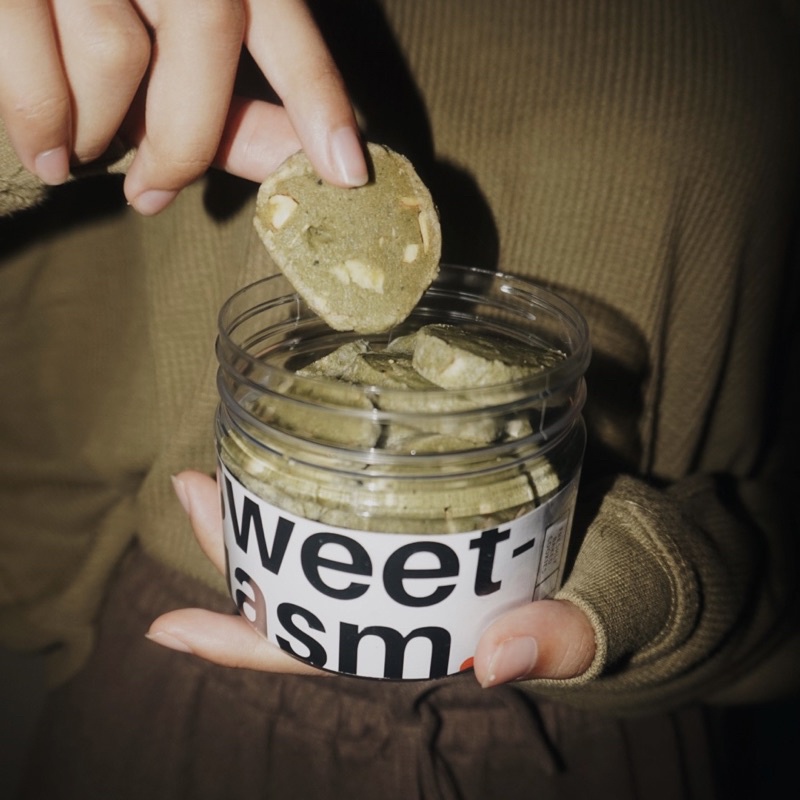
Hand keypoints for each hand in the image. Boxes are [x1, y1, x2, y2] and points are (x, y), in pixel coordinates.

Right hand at [0, 0, 366, 213]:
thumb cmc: (109, 15)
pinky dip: (40, 121)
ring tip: (83, 151)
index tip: (347, 173)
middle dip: (183, 140)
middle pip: (204, 34)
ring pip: (114, 51)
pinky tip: (47, 158)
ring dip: (99, 130)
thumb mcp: (176, 48)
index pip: (284, 26)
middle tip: (152, 193)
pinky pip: (31, 57)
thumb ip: (231, 106)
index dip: (317, 97)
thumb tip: (291, 164)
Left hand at [149, 471, 595, 685]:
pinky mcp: (447, 497)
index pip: (323, 651)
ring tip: (220, 459)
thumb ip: (563, 638)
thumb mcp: (604, 617)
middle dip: (242, 545)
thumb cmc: (631, 594)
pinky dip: (335, 466)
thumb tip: (496, 660)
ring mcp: (424, 545)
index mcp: (426, 636)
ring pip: (328, 532)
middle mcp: (410, 593)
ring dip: (273, 497)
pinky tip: (307, 431)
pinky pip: (373, 488)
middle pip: (306, 582)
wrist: (656, 553)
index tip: (169, 629)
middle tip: (190, 487)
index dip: (246, 646)